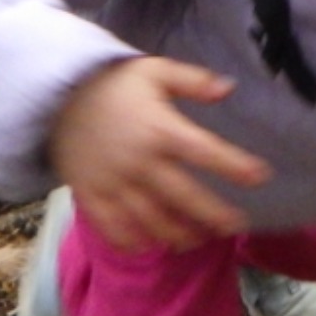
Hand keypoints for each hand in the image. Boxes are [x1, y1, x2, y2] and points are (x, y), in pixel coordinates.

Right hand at [48, 57, 269, 252]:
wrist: (54, 95)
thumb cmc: (112, 84)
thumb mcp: (153, 70)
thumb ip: (192, 80)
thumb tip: (229, 88)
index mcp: (159, 128)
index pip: (205, 152)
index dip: (235, 166)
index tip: (261, 177)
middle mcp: (139, 161)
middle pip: (184, 197)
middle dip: (214, 215)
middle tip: (236, 226)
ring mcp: (113, 182)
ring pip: (152, 220)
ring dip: (179, 235)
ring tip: (198, 240)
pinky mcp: (91, 195)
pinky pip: (113, 228)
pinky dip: (134, 242)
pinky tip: (152, 245)